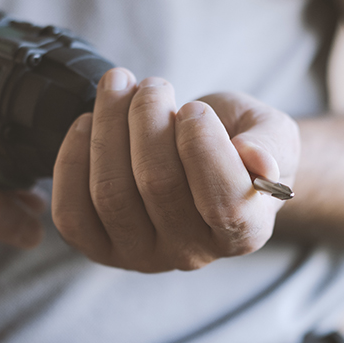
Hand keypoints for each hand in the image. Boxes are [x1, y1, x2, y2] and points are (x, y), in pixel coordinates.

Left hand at [51, 68, 299, 271]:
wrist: (202, 161)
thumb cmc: (239, 144)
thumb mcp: (272, 133)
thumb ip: (272, 145)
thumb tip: (258, 160)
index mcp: (243, 233)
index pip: (224, 202)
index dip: (203, 146)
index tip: (195, 108)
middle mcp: (191, 254)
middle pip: (157, 187)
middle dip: (148, 119)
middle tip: (152, 85)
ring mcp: (141, 257)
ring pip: (110, 194)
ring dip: (107, 126)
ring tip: (119, 88)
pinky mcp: (99, 247)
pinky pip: (71, 214)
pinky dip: (71, 159)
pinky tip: (86, 124)